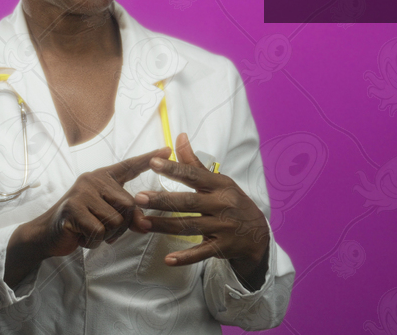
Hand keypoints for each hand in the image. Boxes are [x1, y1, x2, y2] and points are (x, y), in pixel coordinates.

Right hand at [25, 146, 171, 257]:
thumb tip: (144, 224)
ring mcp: (81, 192)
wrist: (47, 234)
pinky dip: (94, 242)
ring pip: (115, 221)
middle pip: (128, 205)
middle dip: (121, 226)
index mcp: (102, 177)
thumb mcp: (106, 216)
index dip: (148, 159)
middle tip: (103, 230)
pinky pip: (100, 231)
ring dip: (106, 236)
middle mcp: (92, 179)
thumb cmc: (80, 223)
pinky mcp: (73, 208)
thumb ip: (126, 216)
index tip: (167, 149)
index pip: (128, 166)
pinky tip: (82, 237)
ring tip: (90, 232)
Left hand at [134, 133, 270, 288]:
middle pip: (188, 202)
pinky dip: (185, 257)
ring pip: (189, 226)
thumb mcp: (219, 181)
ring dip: (164, 226)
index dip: (173, 168)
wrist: (257, 234)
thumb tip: (179, 137)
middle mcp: (222, 205)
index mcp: (219, 186)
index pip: (193, 175)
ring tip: (143, 224)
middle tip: (139, 198)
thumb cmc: (232, 202)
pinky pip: (201, 253)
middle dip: (162, 200)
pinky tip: (168, 260)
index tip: (152, 162)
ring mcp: (222, 227)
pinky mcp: (222, 247)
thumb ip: (195, 163)